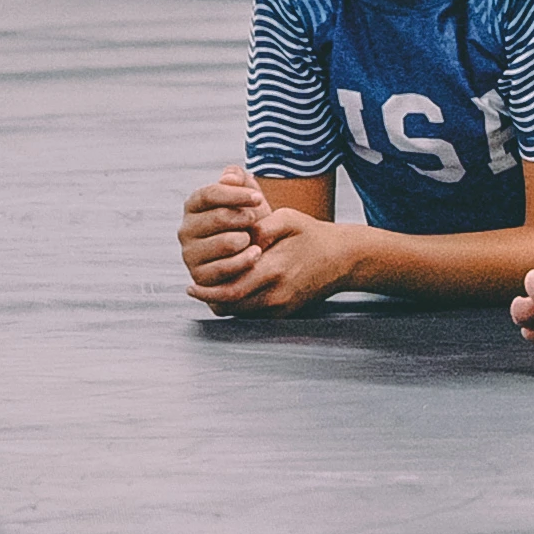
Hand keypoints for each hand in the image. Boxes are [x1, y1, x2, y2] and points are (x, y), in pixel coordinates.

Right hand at [177, 168, 271, 287]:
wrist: (255, 252)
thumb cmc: (248, 219)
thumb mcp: (246, 195)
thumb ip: (238, 180)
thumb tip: (230, 176)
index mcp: (193, 205)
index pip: (210, 194)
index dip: (236, 194)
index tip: (258, 198)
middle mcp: (186, 229)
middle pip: (218, 217)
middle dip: (244, 217)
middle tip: (255, 220)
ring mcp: (190, 254)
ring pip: (224, 243)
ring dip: (245, 239)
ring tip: (253, 239)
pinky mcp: (199, 276)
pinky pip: (224, 268)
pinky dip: (244, 261)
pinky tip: (256, 254)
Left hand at [187, 211, 361, 316]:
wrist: (343, 258)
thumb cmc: (311, 235)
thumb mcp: (287, 219)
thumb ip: (259, 226)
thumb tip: (235, 236)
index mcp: (274, 269)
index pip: (230, 289)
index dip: (207, 290)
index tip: (191, 284)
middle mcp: (276, 293)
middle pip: (231, 306)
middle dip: (209, 299)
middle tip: (193, 289)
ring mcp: (281, 307)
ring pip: (240, 313)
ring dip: (222, 303)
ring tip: (209, 290)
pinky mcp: (285, 313)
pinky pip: (253, 314)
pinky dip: (239, 305)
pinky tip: (232, 291)